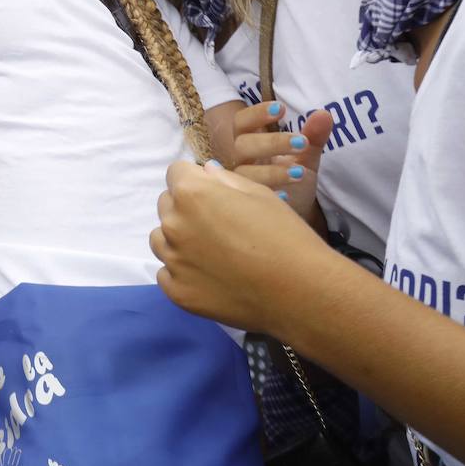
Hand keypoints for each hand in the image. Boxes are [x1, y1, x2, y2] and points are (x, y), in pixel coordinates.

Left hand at [151, 159, 331, 336]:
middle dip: (186, 207)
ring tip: (213, 252)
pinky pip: (167, 273)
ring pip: (162, 239)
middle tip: (219, 224)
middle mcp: (173, 224)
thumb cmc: (286, 237)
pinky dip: (183, 272)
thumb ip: (225, 180)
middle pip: (167, 205)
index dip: (195, 179)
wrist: (302, 292)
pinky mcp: (177, 292)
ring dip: (179, 239)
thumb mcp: (260, 195)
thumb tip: (205, 172)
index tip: (213, 193)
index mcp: (191, 194)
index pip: (176, 173)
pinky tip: (211, 276)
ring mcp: (172, 261)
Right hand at [225, 101, 332, 222]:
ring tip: (299, 173)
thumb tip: (324, 114)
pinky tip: (286, 195)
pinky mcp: (247, 202)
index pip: (243, 121)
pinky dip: (269, 193)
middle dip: (271, 142)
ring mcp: (242, 181)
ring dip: (272, 171)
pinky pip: (250, 196)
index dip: (256, 113)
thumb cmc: (294, 175)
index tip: (281, 109)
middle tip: (302, 143)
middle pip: (242, 144)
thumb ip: (313, 135)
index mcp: (252, 140)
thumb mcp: (306, 154)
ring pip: (244, 172)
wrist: (296, 208)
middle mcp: (242, 159)